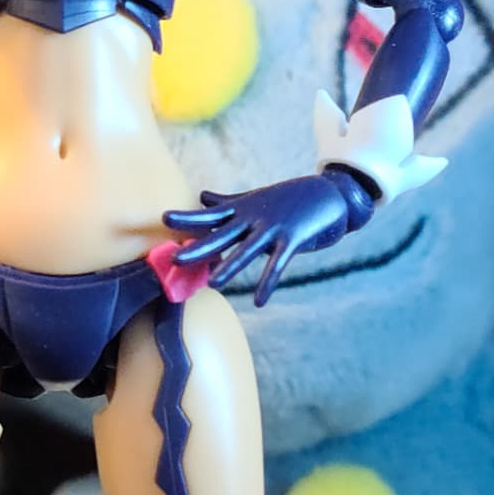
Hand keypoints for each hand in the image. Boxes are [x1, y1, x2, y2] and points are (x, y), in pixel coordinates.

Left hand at [165, 172, 359, 304]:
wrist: (329, 193)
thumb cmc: (289, 198)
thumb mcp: (254, 200)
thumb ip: (227, 202)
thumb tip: (202, 196)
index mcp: (243, 211)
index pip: (211, 215)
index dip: (189, 218)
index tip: (164, 218)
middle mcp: (254, 218)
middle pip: (222, 234)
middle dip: (200, 246)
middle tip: (176, 256)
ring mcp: (274, 227)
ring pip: (248, 250)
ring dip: (231, 266)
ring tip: (214, 283)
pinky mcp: (294, 238)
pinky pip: (278, 264)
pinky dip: (268, 282)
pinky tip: (258, 301)